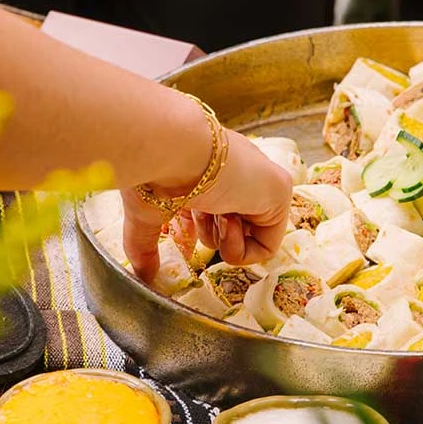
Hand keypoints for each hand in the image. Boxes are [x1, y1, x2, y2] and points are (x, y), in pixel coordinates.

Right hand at [122, 129, 292, 281]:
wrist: (170, 147)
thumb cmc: (154, 170)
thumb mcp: (146, 212)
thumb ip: (145, 244)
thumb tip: (143, 276)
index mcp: (209, 168)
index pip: (210, 209)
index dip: (194, 229)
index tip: (179, 230)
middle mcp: (237, 171)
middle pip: (228, 224)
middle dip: (208, 233)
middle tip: (197, 216)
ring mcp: (260, 180)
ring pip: (247, 236)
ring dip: (221, 236)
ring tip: (212, 210)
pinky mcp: (280, 189)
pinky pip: (267, 246)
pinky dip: (240, 248)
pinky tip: (227, 220)